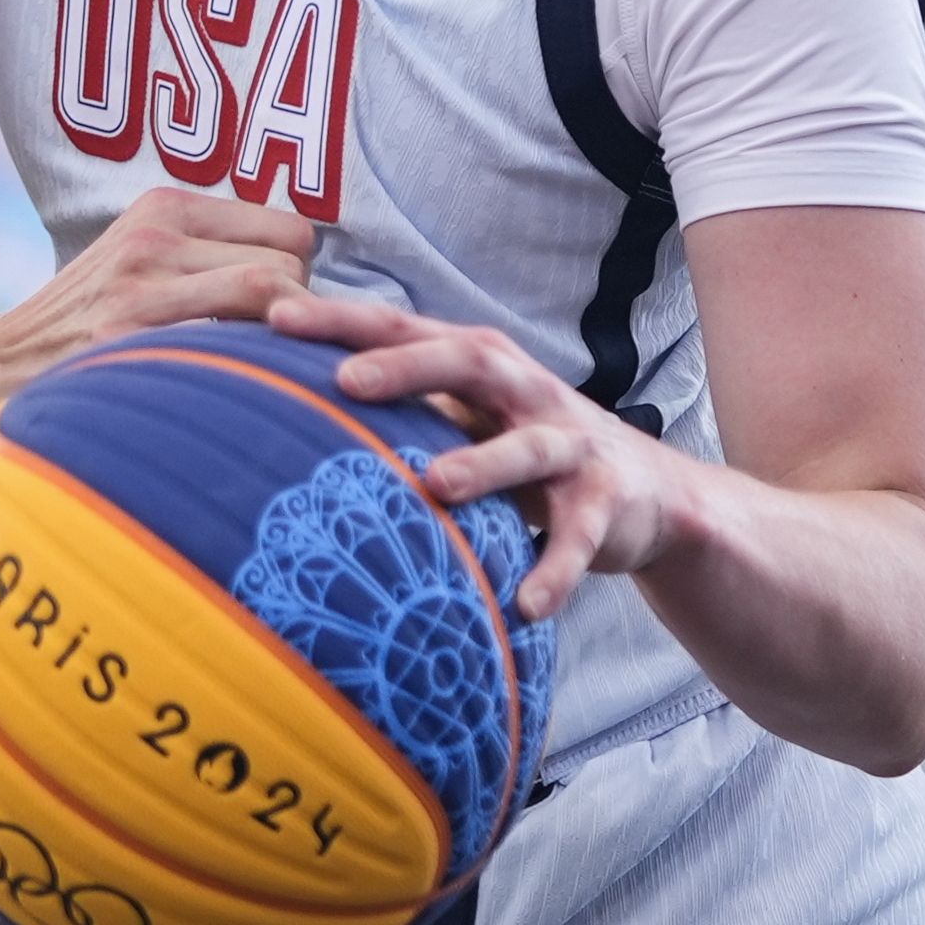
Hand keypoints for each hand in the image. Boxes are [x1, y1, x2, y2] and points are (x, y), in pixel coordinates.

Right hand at [0, 189, 316, 400]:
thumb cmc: (87, 322)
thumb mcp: (138, 259)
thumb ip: (208, 253)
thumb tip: (305, 275)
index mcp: (163, 208)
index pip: (290, 228)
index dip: (300, 276)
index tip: (278, 315)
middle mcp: (154, 235)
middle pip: (290, 262)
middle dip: (296, 310)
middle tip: (263, 348)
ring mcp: (142, 286)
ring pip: (271, 294)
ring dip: (280, 341)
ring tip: (250, 368)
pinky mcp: (131, 338)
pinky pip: (232, 343)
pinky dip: (250, 368)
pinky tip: (225, 391)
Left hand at [276, 289, 685, 620]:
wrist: (647, 492)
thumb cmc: (526, 450)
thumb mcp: (467, 419)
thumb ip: (403, 408)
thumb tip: (288, 410)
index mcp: (481, 365)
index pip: (404, 328)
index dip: (343, 321)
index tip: (276, 319)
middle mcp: (526, 392)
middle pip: (468, 362)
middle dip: (409, 369)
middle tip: (347, 384)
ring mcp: (570, 444)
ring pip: (528, 447)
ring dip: (485, 463)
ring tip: (439, 486)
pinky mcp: (606, 503)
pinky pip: (578, 537)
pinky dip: (553, 570)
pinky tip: (525, 605)